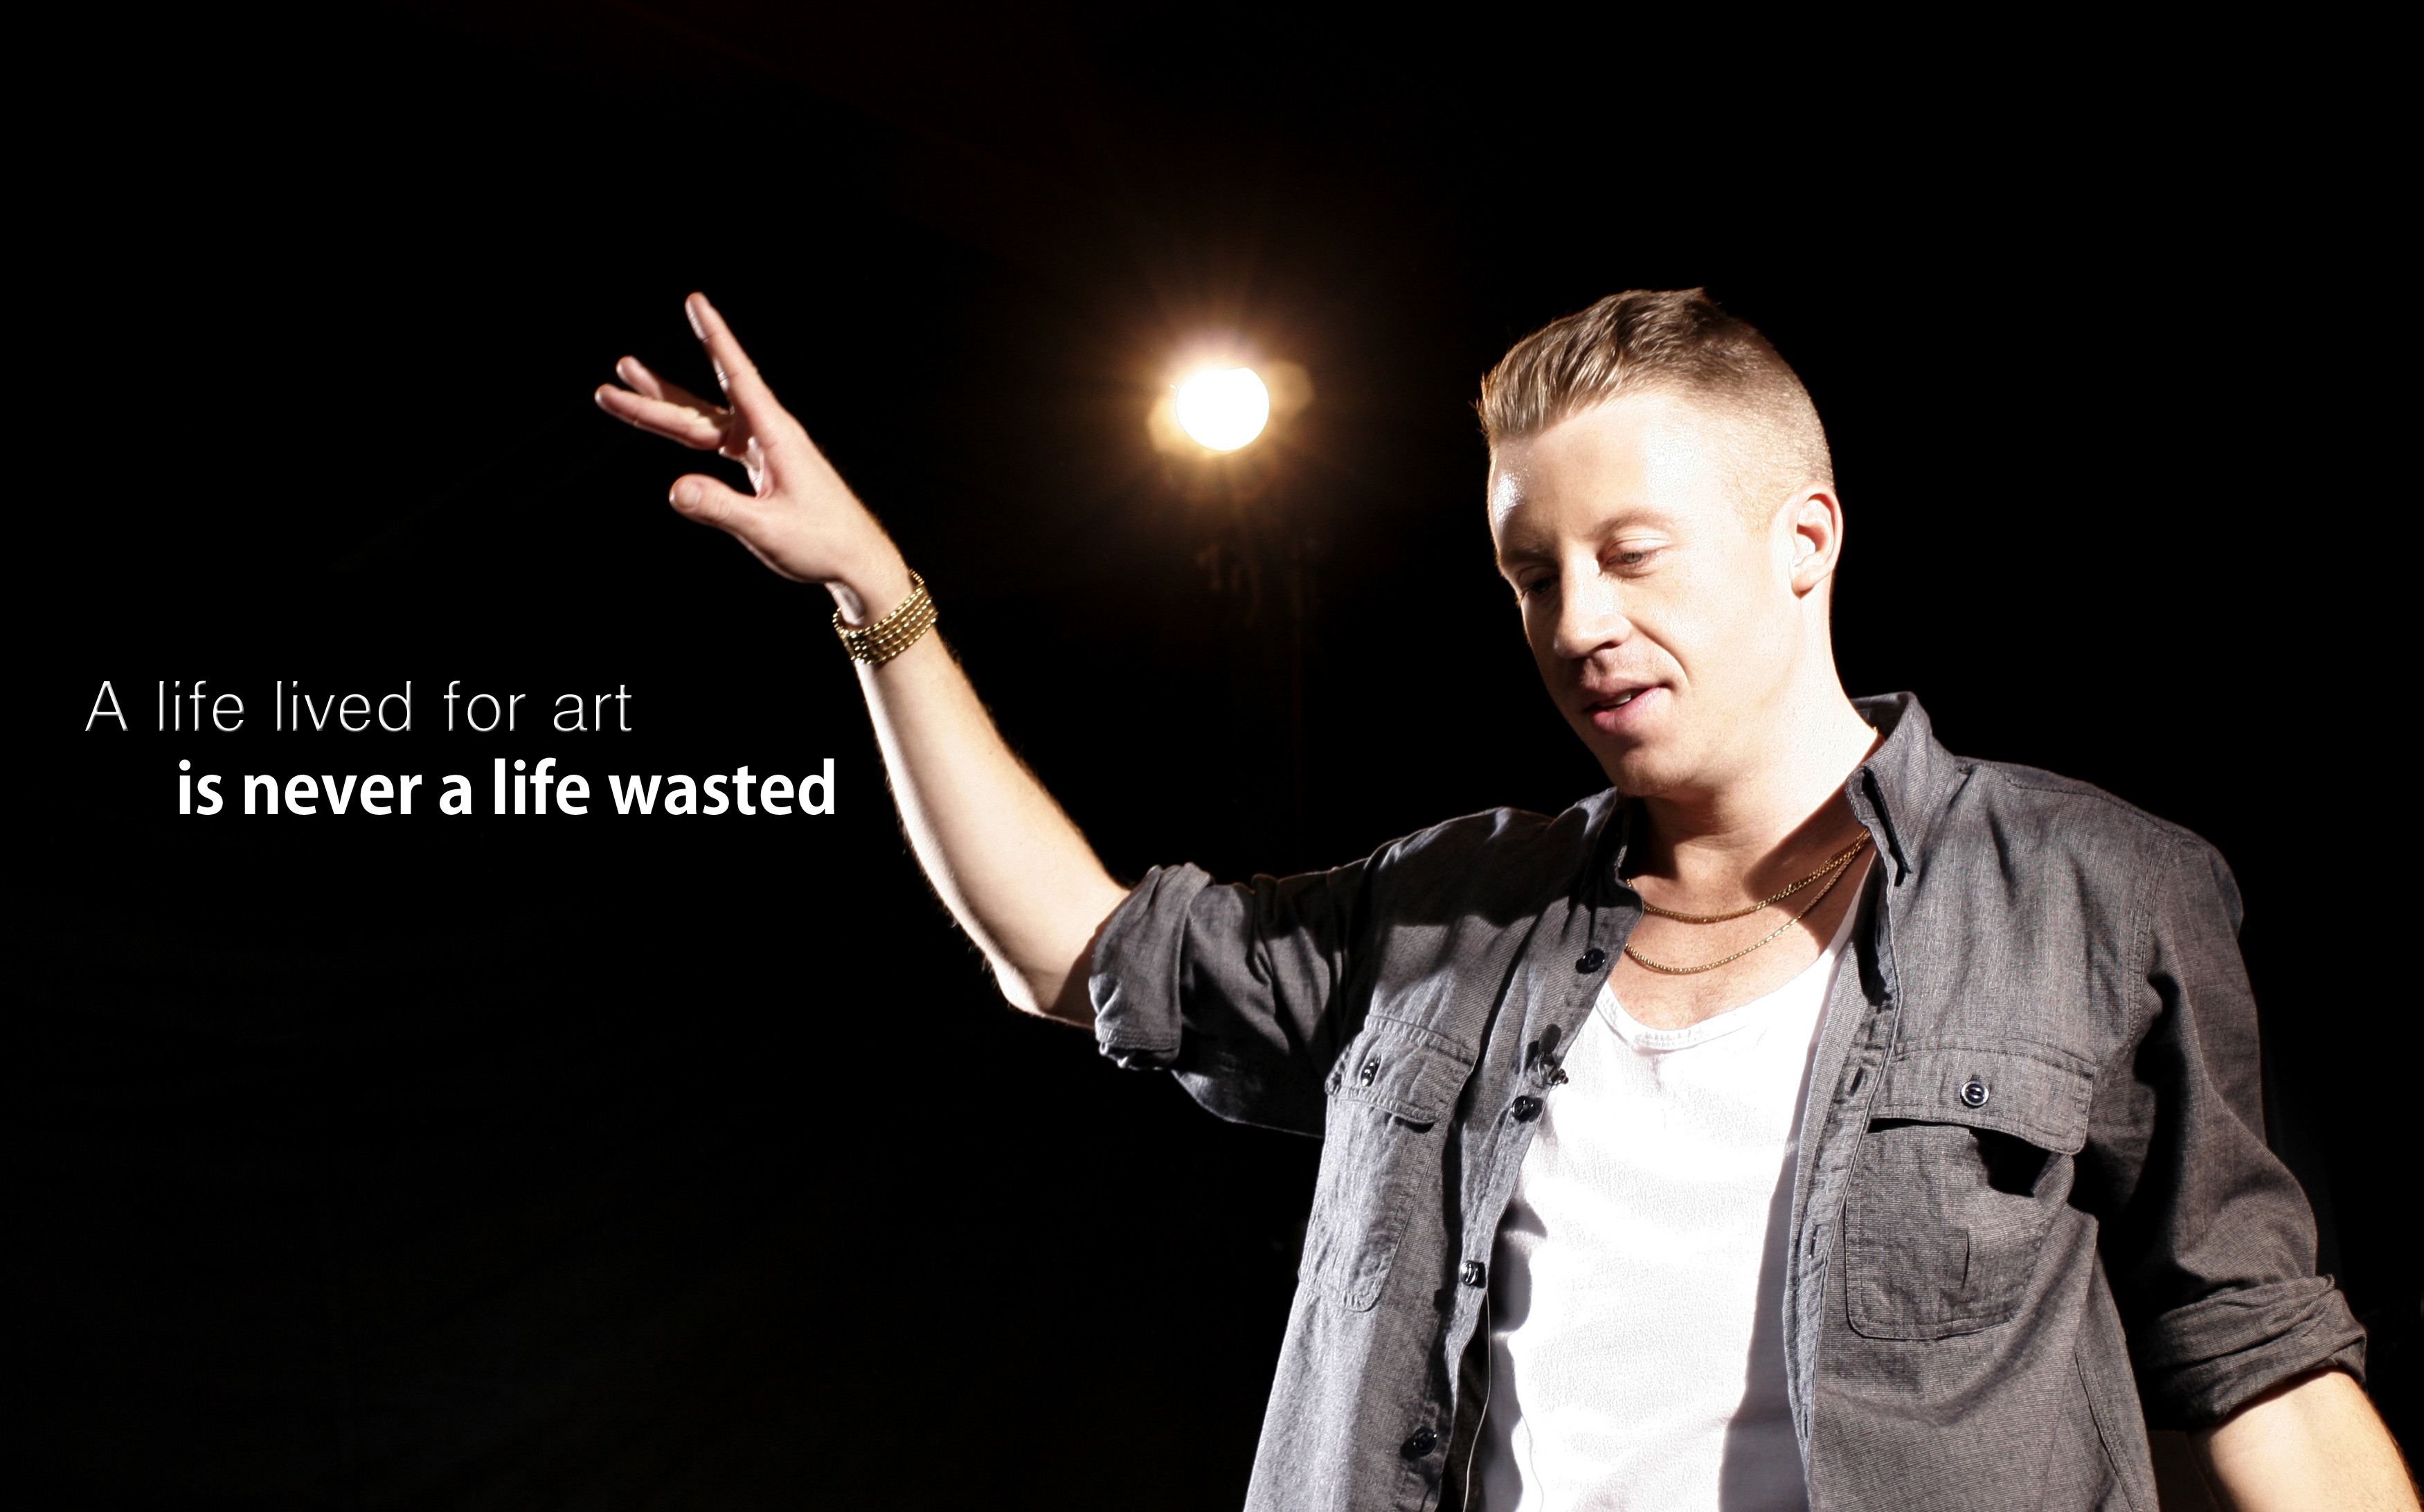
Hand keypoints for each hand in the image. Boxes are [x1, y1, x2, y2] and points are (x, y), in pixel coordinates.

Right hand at [595, 293, 908, 619]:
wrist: (857, 561)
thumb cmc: (823, 543)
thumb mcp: (767, 530)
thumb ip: (721, 509)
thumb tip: (675, 490)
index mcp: (775, 437)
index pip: (738, 376)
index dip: (716, 338)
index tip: (697, 301)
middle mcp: (768, 435)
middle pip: (703, 407)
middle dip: (658, 392)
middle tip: (618, 370)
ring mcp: (764, 450)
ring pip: (705, 421)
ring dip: (666, 406)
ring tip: (625, 382)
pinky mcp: (763, 466)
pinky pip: (718, 441)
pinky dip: (691, 432)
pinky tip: (672, 425)